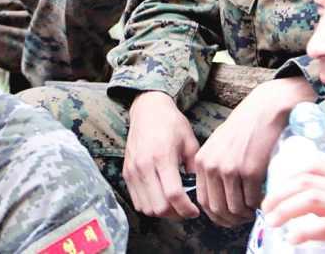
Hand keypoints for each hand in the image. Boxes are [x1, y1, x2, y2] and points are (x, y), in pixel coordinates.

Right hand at [123, 91, 200, 218]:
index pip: (174, 195)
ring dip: (162, 212)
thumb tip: (198, 193)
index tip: (195, 211)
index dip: (187, 209)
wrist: (148, 109)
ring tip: (174, 205)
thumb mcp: (190, 143)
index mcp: (162, 157)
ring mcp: (133, 170)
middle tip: (186, 209)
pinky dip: (149, 206)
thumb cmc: (172, 124)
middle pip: (159, 207)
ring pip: (146, 208)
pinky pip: (137, 201)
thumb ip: (194, 169)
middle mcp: (144, 165)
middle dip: (176, 214)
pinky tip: (161, 198)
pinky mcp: (126, 172)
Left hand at [193, 77, 314, 225]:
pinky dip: (258, 207)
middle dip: (231, 220)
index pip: (203, 201)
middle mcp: (212, 166)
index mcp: (202, 161)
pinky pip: (252, 201)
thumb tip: (217, 197)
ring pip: (235, 208)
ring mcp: (230, 169)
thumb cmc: (244, 128)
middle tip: (244, 218)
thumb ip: (214, 168)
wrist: (265, 110)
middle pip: (217, 209)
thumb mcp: (219, 145)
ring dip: (246, 215)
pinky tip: (263, 201)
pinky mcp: (250, 171)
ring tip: (255, 210)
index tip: (229, 218)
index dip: (217, 215)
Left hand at [261, 152, 324, 253]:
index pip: (315, 164)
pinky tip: (293, 239)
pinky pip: (324, 226)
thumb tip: (306, 201)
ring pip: (310, 198)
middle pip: (306, 180)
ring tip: (272, 222)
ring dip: (285, 208)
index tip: (275, 188)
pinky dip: (302, 231)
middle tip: (266, 209)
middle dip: (278, 193)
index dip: (288, 173)